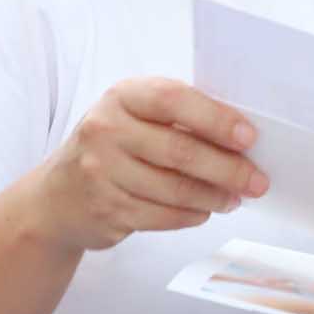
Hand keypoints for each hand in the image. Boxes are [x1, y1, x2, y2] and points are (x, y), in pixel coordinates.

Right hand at [22, 79, 264, 251]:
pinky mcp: (106, 210)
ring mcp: (102, 172)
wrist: (56, 197)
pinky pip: (163, 216)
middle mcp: (106, 130)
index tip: (249, 137)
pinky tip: (205, 210)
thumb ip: (177, 117)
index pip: (174, 100)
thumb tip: (240, 137)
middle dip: (228, 169)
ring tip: (235, 198)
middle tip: (257, 180)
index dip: (216, 118)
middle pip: (181, 151)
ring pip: (176, 189)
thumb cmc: (112, 148)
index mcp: (121, 97)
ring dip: (215, 196)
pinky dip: (192, 215)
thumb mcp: (133, 117)